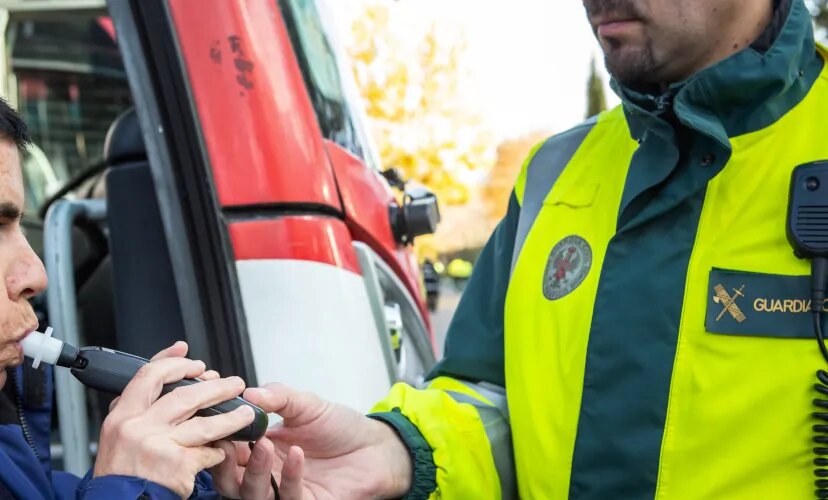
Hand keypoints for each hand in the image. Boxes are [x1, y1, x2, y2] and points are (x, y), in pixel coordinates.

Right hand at [94, 342, 255, 497]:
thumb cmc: (120, 474)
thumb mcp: (116, 435)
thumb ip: (137, 408)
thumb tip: (163, 377)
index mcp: (122, 416)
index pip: (149, 375)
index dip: (173, 362)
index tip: (191, 358)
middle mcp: (138, 427)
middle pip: (184, 395)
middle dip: (215, 387)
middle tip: (233, 384)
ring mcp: (158, 445)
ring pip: (204, 423)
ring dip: (231, 417)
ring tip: (246, 413)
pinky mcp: (176, 466)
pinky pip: (207, 453)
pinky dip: (216, 453)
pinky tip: (221, 452)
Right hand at [210, 384, 411, 499]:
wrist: (375, 446)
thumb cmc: (340, 427)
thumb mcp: (307, 404)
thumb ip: (278, 396)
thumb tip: (249, 391)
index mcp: (260, 450)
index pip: (228, 452)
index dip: (217, 442)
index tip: (215, 424)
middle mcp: (268, 475)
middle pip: (230, 482)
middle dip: (223, 466)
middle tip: (229, 443)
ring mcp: (285, 492)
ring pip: (252, 496)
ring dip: (254, 472)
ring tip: (264, 444)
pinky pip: (290, 499)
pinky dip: (290, 477)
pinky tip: (296, 454)